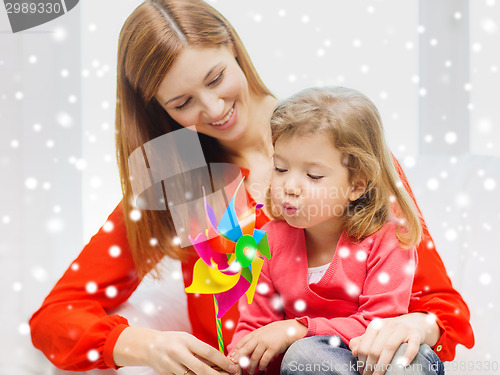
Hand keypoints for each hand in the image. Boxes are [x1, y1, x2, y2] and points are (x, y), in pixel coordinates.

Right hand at [114, 327, 238, 374]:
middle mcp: (179, 353)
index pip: (208, 352)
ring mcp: (172, 366)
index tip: (233, 367)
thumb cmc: (174, 340)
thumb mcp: (188, 339)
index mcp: (186, 340)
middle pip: (201, 369)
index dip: (222, 361)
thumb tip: (220, 360)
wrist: (150, 346)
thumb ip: (201, 349)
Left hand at [228, 320, 306, 373]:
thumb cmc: (273, 333)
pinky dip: (262, 366)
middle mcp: (258, 338)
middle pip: (245, 350)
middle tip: (236, 368)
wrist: (287, 330)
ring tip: (250, 372)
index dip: (235, 352)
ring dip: (251, 367)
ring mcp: (265, 343)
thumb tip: (243, 350)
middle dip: (239, 359)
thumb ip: (253, 340)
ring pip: (254, 357)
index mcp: (254, 334)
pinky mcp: (273, 348)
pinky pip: (264, 360)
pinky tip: (261, 369)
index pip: (241, 343)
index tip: (231, 359)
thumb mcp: (261, 333)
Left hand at [349, 313, 440, 374]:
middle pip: (375, 348)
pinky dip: (407, 355)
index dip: (362, 361)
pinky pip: (412, 345)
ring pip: (389, 347)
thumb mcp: (376, 334)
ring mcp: (402, 329)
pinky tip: (402, 365)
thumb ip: (362, 341)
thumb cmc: (392, 332)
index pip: (364, 345)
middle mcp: (388, 325)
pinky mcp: (416, 334)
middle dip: (370, 366)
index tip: (362, 371)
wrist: (415, 323)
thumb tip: (354, 352)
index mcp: (376, 325)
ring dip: (383, 364)